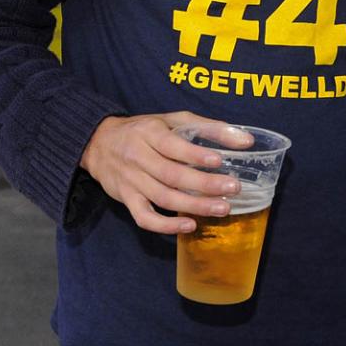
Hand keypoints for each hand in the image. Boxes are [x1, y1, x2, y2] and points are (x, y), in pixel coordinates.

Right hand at [80, 111, 253, 233]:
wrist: (98, 143)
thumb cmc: (145, 129)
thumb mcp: (172, 120)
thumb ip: (208, 127)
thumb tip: (246, 140)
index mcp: (150, 133)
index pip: (173, 145)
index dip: (195, 155)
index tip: (219, 161)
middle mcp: (138, 157)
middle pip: (171, 175)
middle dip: (203, 184)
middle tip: (233, 189)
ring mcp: (131, 181)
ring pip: (163, 197)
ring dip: (194, 206)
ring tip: (222, 208)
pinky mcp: (126, 200)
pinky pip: (144, 217)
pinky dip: (166, 225)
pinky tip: (189, 225)